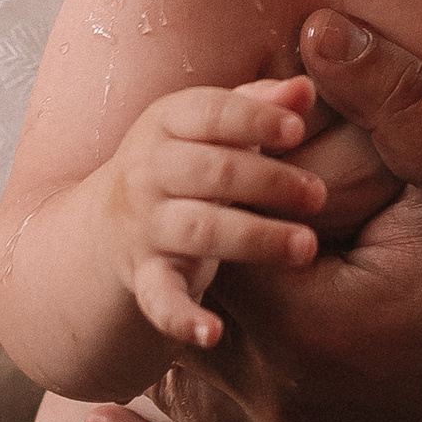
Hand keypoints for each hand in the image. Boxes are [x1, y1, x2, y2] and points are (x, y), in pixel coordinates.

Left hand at [81, 11, 421, 421]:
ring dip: (173, 342)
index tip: (236, 164)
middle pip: (186, 323)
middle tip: (194, 218)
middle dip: (191, 267)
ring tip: (147, 287)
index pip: (208, 250)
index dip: (215, 200)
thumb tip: (312, 26)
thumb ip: (390, 98)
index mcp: (310, 331)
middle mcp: (291, 413)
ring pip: (192, 400)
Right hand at [93, 74, 327, 351]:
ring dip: (253, 238)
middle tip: (318, 195)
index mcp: (166, 121)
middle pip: (211, 170)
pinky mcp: (143, 278)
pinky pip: (158, 299)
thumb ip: (260, 104)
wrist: (102, 231)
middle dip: (267, 181)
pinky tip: (213, 333)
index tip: (299, 129)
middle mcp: (148, 171)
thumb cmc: (184, 165)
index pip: (210, 111)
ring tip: (306, 248)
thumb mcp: (212, 127)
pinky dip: (181, 318)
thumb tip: (307, 88)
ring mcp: (143, 226)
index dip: (254, 117)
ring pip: (197, 229)